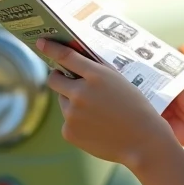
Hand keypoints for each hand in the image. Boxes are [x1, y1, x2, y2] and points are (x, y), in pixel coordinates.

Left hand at [38, 39, 176, 168]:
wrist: (143, 141)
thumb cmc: (135, 108)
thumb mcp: (119, 81)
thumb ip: (96, 72)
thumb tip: (72, 63)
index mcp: (96, 76)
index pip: (66, 56)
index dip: (51, 48)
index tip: (41, 43)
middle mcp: (80, 93)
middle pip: (54, 80)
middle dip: (58, 78)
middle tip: (65, 80)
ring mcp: (72, 114)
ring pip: (63, 101)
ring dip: (73, 102)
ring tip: (97, 113)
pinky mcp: (69, 132)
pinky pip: (67, 121)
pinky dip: (78, 123)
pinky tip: (96, 127)